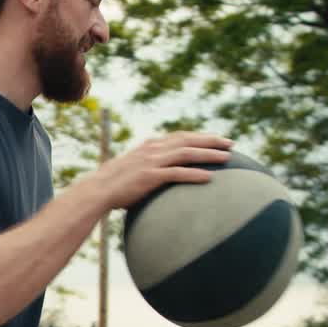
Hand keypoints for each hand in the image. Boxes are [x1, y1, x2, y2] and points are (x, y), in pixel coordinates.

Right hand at [94, 131, 233, 209]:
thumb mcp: (133, 170)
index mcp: (150, 146)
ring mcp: (151, 162)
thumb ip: (150, 169)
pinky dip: (194, 174)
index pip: (180, 136)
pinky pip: (177, 173)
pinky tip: (209, 178)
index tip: (217, 139)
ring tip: (226, 158)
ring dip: (208, 155)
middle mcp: (153, 149)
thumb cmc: (114, 185)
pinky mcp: (150, 176)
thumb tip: (163, 179)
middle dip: (211, 141)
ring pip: (186, 154)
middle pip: (188, 140)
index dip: (200, 137)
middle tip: (230, 144)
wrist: (97, 190)